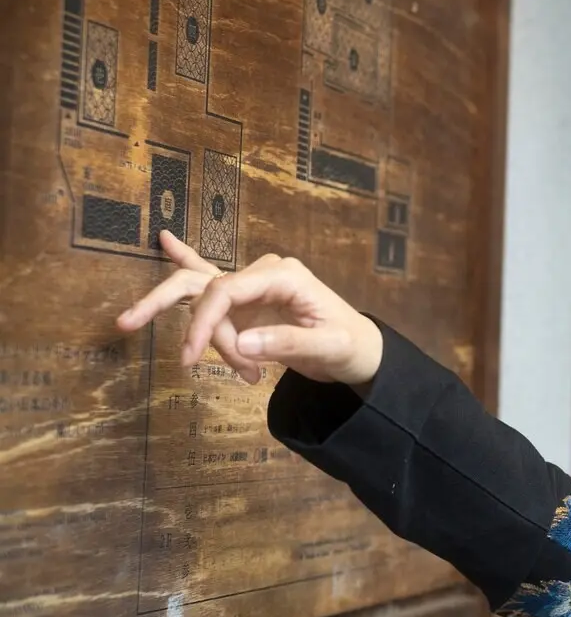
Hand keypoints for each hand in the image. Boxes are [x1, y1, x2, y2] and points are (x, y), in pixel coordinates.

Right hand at [116, 231, 382, 386]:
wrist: (360, 349)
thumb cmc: (349, 345)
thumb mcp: (328, 348)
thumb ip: (287, 343)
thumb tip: (242, 342)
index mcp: (284, 276)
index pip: (226, 291)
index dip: (204, 324)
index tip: (192, 358)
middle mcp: (264, 273)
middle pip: (204, 284)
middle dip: (180, 316)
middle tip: (163, 347)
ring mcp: (254, 284)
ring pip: (203, 297)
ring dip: (205, 335)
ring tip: (246, 376)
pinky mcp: (248, 300)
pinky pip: (210, 282)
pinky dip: (185, 261)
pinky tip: (164, 240)